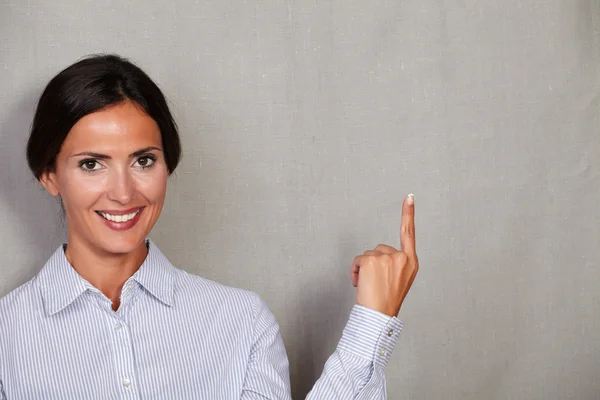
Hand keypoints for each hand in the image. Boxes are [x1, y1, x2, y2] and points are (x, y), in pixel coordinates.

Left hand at [350, 194, 418, 316]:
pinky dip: (355, 271)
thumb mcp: (399, 281)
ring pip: (368, 255)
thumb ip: (395, 265)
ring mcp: (387, 257)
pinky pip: (358, 259)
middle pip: (380, 249)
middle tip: (376, 284)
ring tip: (369, 287)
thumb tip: (378, 259)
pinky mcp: (372, 260)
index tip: (409, 197)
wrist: (379, 316)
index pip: (409, 233)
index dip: (408, 214)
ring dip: (364, 269)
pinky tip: (360, 284)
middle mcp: (402, 258)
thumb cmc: (387, 302)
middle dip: (374, 264)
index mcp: (411, 263)